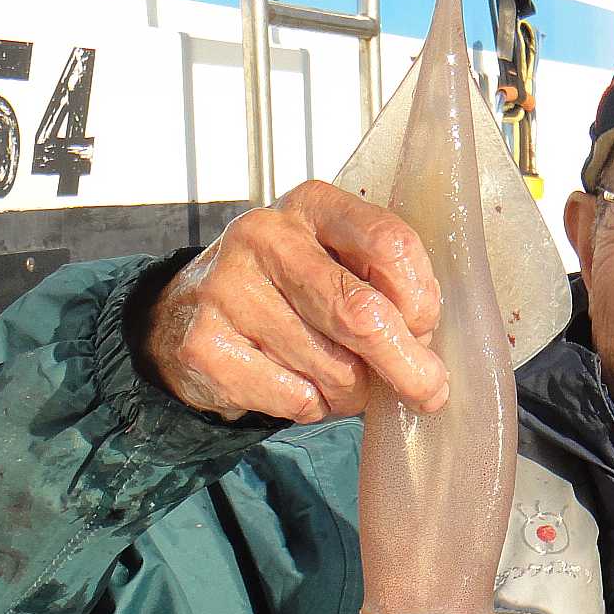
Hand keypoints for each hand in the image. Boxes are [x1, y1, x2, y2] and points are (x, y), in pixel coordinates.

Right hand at [138, 180, 446, 423]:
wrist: (186, 318)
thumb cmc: (289, 293)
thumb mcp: (337, 265)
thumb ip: (386, 289)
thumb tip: (423, 350)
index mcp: (313, 206)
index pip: (391, 244)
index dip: (421, 300)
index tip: (424, 330)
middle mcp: (266, 236)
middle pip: (362, 313)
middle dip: (406, 364)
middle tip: (428, 391)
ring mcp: (229, 289)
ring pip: (334, 369)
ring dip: (352, 391)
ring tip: (335, 377)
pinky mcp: (205, 346)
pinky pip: (296, 399)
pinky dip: (314, 407)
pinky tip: (295, 386)